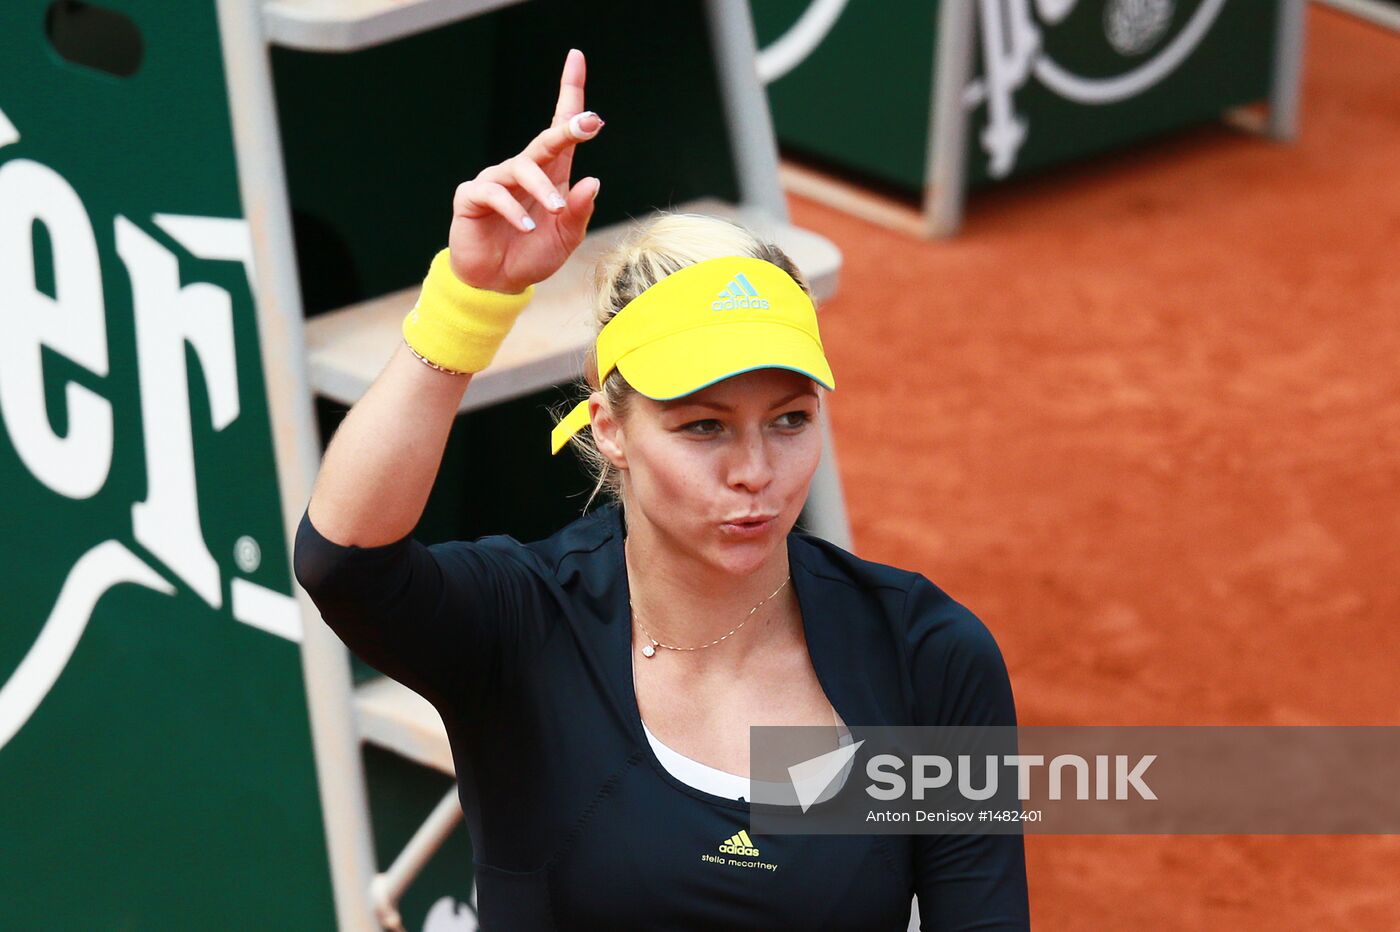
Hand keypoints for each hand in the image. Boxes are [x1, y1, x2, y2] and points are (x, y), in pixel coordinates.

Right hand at [447, 48, 603, 293]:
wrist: (498, 284)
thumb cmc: (533, 255)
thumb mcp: (567, 238)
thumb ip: (580, 212)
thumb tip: (593, 181)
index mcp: (551, 175)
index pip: (561, 129)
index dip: (570, 93)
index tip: (576, 58)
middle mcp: (524, 172)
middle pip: (545, 140)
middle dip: (567, 128)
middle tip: (589, 124)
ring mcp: (497, 181)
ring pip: (522, 169)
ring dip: (542, 188)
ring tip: (555, 209)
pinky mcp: (473, 197)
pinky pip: (493, 192)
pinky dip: (512, 209)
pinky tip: (525, 227)